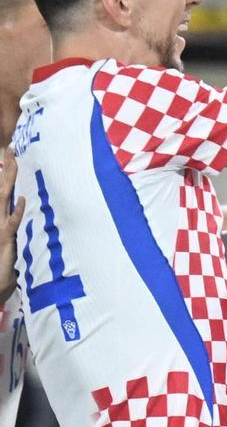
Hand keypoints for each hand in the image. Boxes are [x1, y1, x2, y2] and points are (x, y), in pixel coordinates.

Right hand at [0, 148, 24, 307]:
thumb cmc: (0, 277)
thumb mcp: (9, 256)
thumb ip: (13, 243)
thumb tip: (19, 236)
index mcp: (1, 222)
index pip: (4, 194)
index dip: (7, 177)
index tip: (12, 157)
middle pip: (2, 191)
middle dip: (7, 170)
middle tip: (11, 149)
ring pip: (4, 201)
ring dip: (9, 182)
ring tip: (13, 162)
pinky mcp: (3, 242)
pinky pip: (11, 225)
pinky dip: (17, 212)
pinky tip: (23, 200)